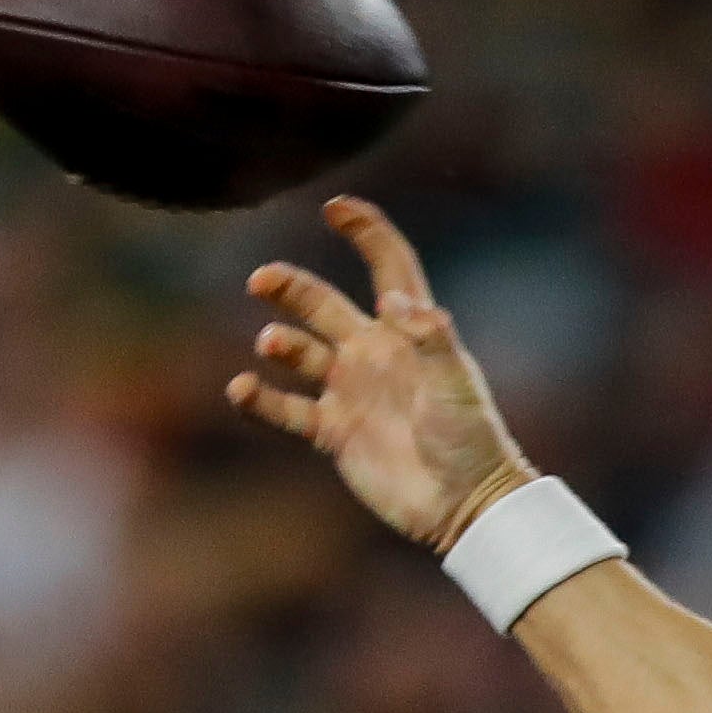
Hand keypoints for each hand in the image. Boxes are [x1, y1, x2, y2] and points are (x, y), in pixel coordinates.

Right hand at [228, 197, 536, 555]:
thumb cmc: (471, 440)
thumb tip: (393, 299)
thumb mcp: (457, 384)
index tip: (336, 208)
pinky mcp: (331, 432)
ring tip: (273, 343)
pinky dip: (259, 398)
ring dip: (280, 343)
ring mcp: (348, 392)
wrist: (463, 505)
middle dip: (291, 288)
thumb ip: (430, 338)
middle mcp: (371, 355)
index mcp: (407, 333)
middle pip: (322, 304)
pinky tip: (241, 389)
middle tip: (263, 280)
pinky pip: (285, 408)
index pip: (387, 268)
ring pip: (298, 352)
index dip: (366, 234)